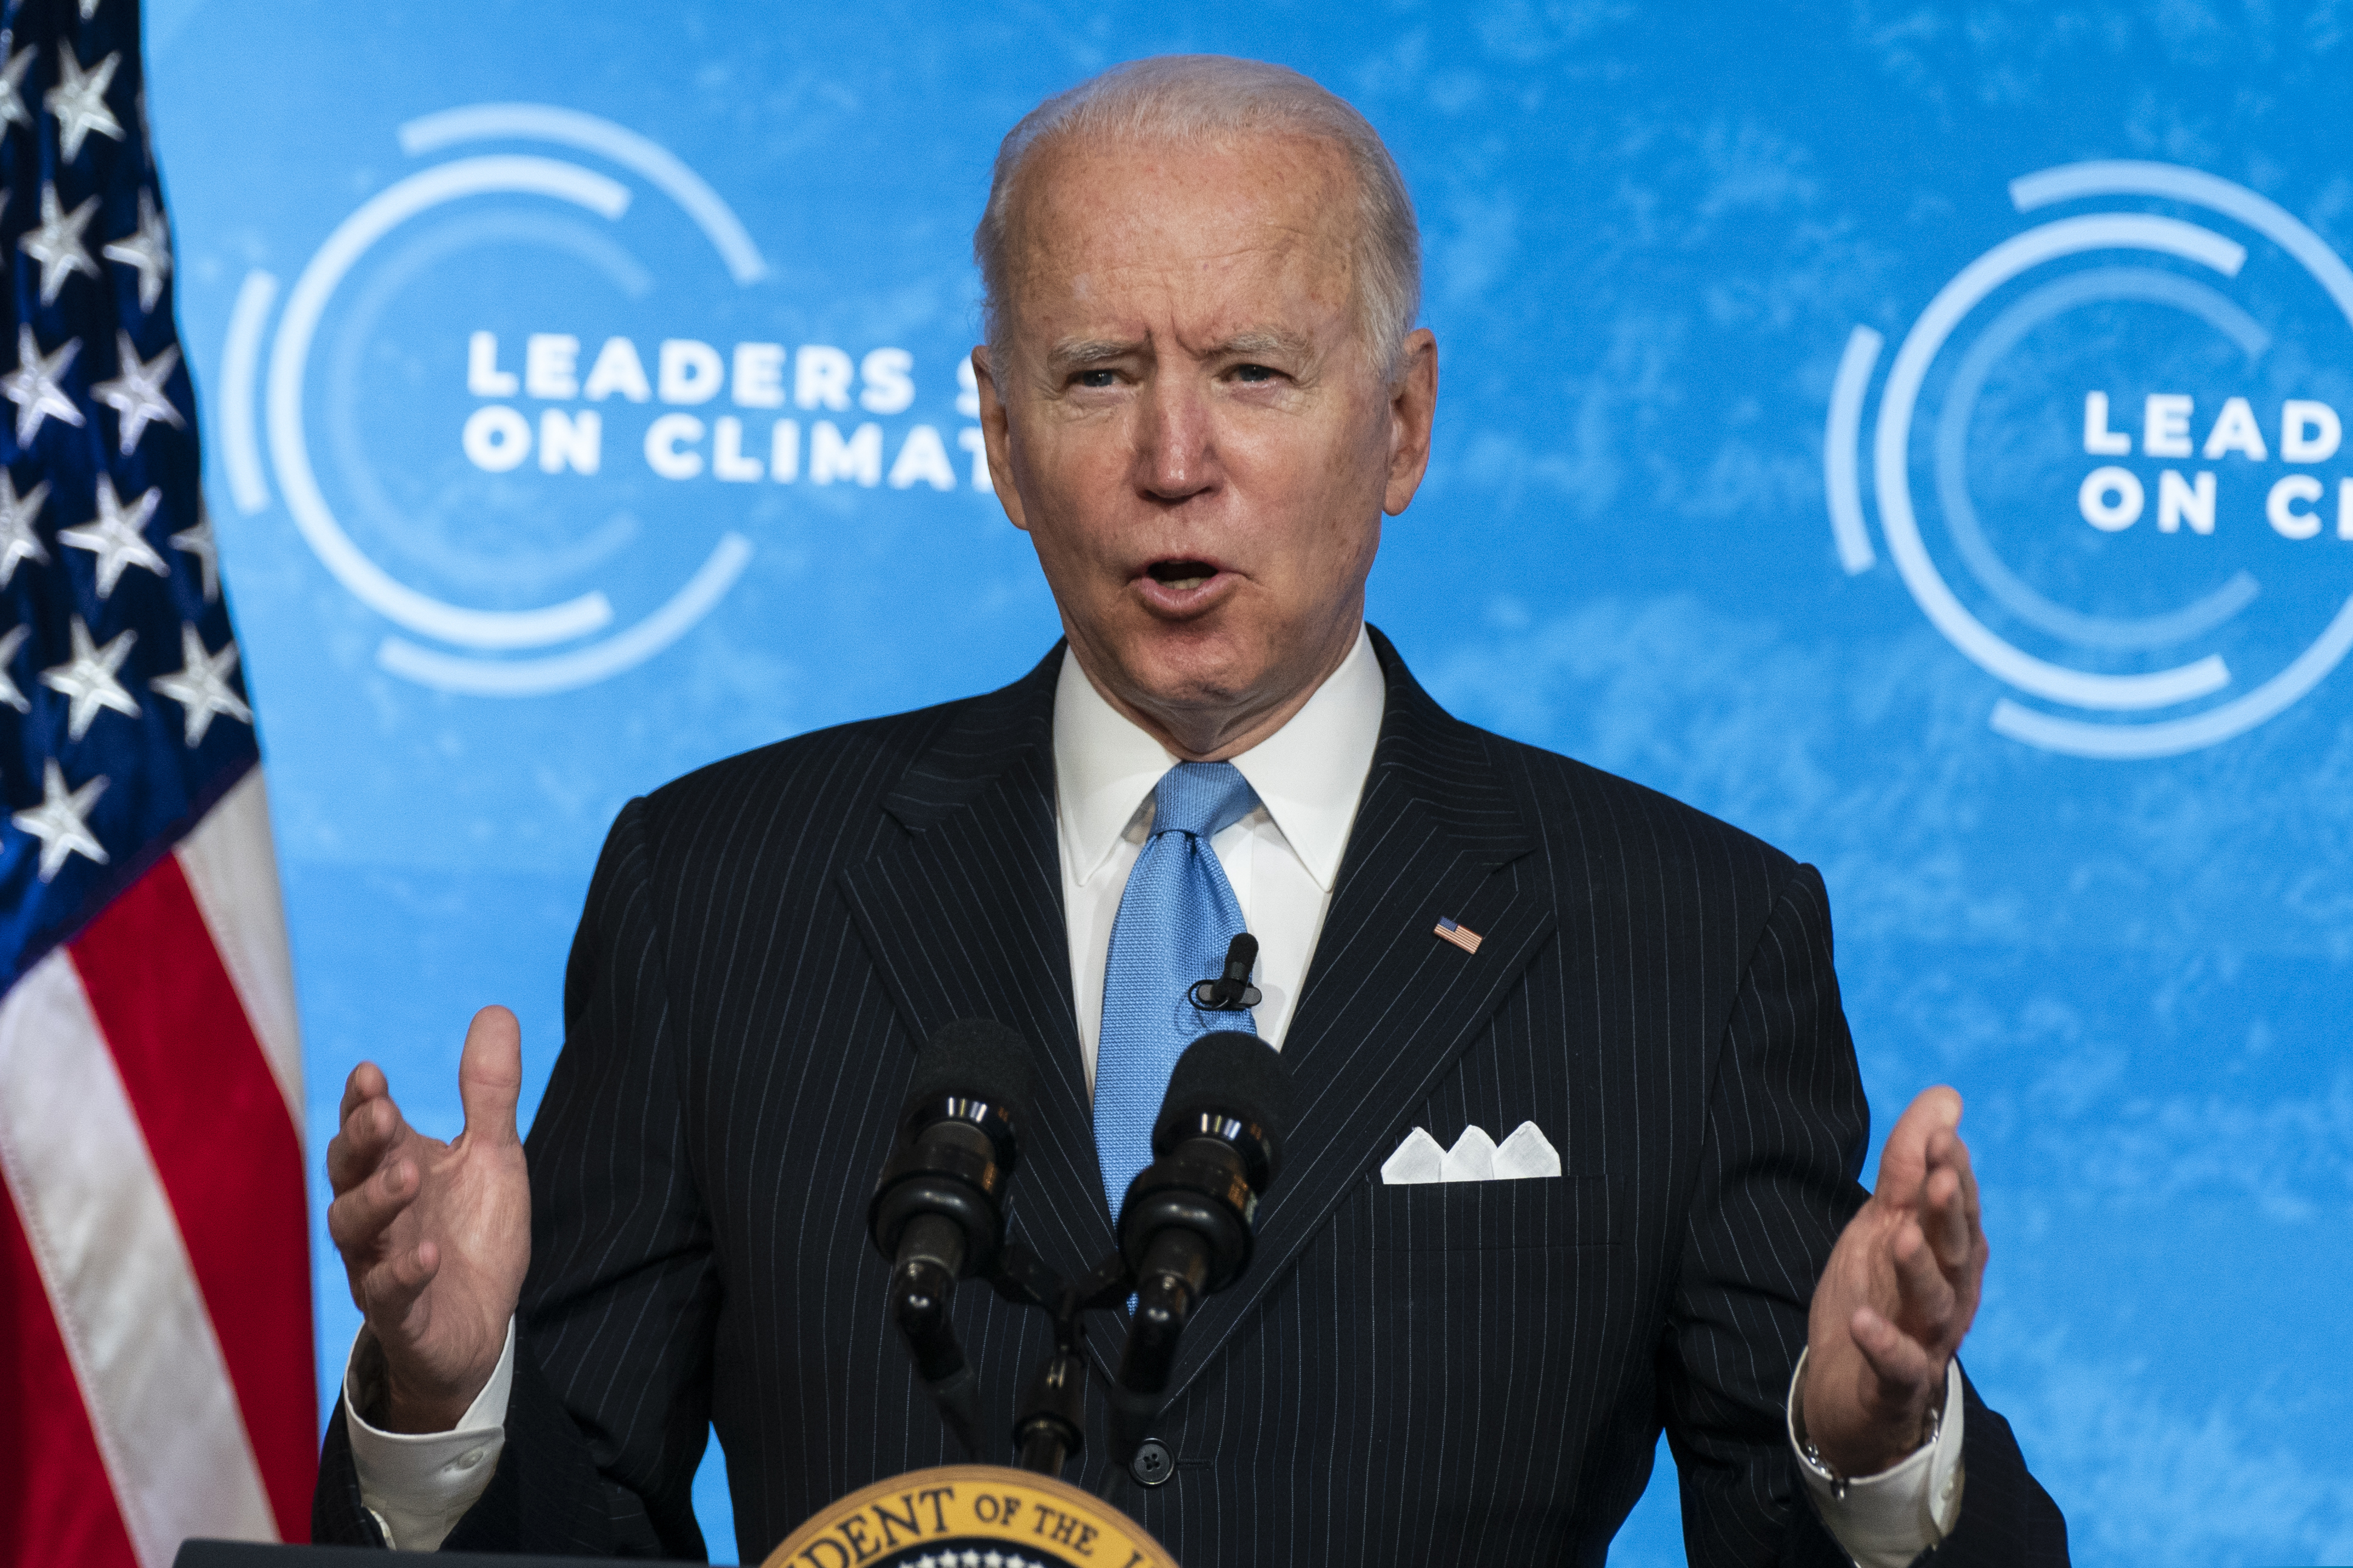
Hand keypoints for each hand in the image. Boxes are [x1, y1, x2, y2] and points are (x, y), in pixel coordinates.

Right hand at [326, 1006, 530, 1432]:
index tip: (371, 1073)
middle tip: (382, 1112)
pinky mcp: (400, 1314)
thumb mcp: (493, 1155)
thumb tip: (497, 1010)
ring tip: (409, 1174)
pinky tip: (429, 1254)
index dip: (361, 1101)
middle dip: (360, 1141)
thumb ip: (490, 1092)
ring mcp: (378, 1263)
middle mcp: (374, 1213)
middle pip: (347, 1171)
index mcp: (393, 1167)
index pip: (364, 1127)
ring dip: (377, 1200)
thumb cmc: (473, 1232)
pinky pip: (388, 1294)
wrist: (476, 1326)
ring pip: (353, 1230)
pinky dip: (404, 1273)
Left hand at [1800, 1085, 1985, 1476]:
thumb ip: (1910, 1163)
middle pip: (1954, 1249)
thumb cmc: (1877, 1291)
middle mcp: (1949, 1292)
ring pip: (1933, 1303)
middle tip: (1940, 1176)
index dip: (1950, 1170)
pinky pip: (1897, 1364)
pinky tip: (1863, 1320)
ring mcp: (1926, 1338)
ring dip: (1920, 1270)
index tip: (1940, 1134)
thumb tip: (1946, 1097)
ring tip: (1901, 1238)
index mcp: (1950, 1251)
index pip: (1956, 1205)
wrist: (1851, 1387)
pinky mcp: (1897, 1380)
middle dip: (1949, 1213)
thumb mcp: (1885, 1220)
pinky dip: (1883, 1344)